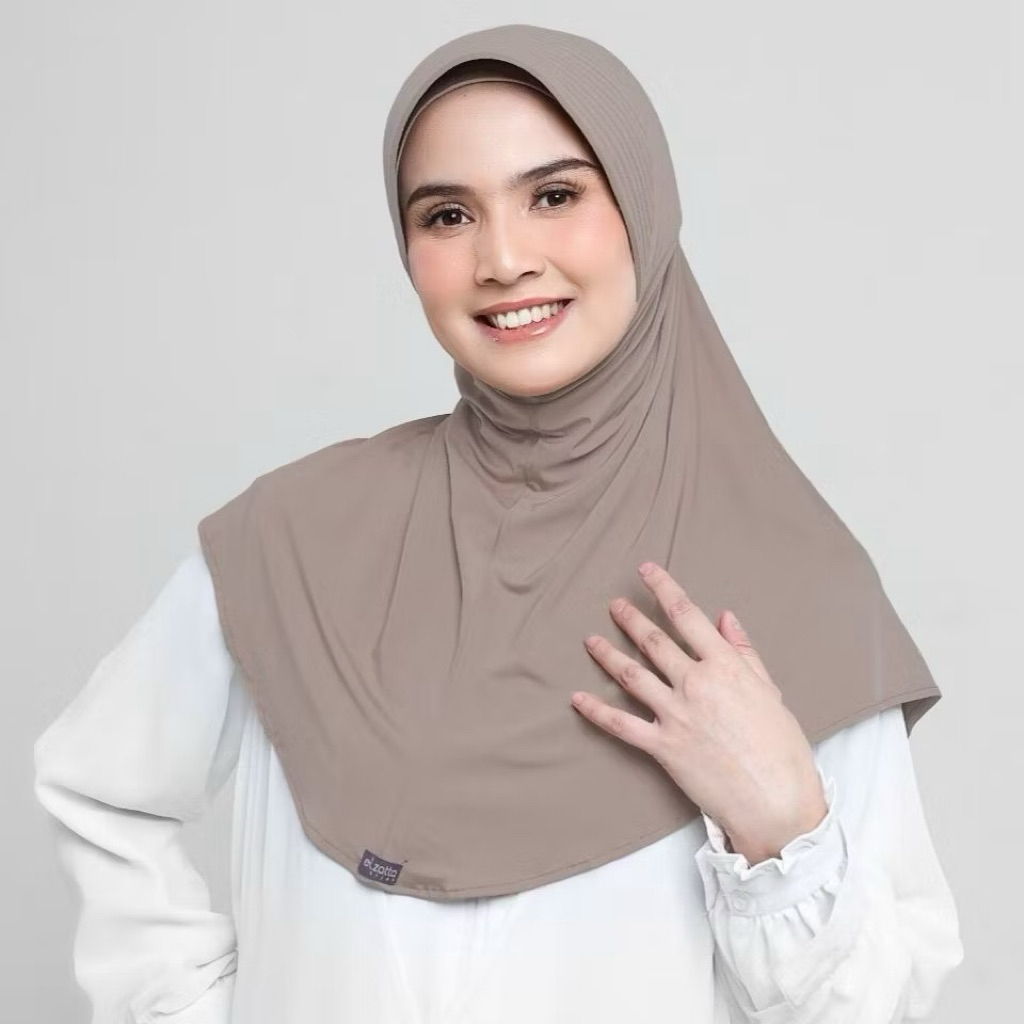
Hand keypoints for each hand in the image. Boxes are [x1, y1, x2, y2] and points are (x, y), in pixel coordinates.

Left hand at [572, 562, 827, 861]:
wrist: (776, 800)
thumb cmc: (781, 748)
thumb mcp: (770, 691)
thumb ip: (744, 652)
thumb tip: (724, 617)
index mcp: (725, 666)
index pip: (686, 615)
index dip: (663, 588)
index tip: (646, 570)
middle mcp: (696, 684)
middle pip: (652, 641)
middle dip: (630, 619)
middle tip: (614, 605)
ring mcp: (675, 714)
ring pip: (630, 675)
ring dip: (607, 655)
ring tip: (591, 640)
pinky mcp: (662, 746)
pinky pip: (620, 724)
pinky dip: (596, 711)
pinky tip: (578, 698)